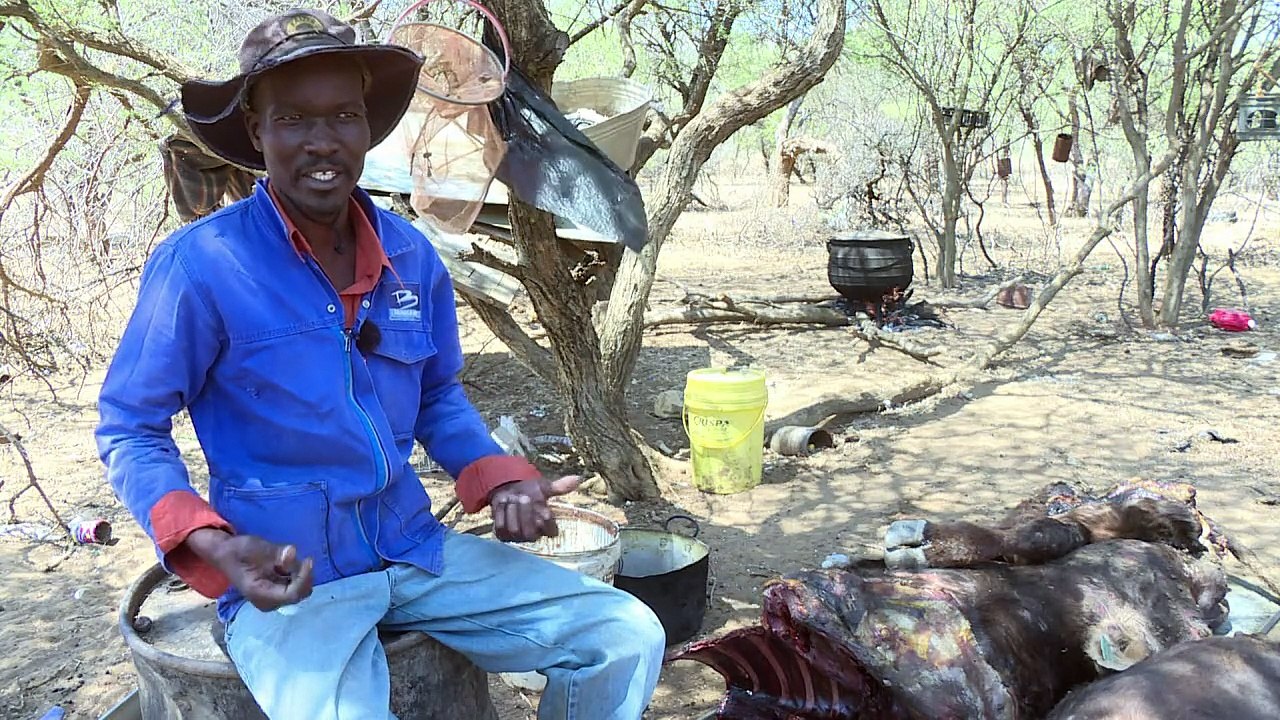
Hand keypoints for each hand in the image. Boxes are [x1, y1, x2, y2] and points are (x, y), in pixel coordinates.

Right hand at [186, 529, 313, 610]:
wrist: (224, 554)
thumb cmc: (238, 551)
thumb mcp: (257, 547)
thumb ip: (276, 552)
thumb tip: (292, 552)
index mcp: (260, 594)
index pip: (292, 594)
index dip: (304, 578)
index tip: (308, 560)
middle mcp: (267, 602)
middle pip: (299, 594)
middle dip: (302, 575)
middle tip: (297, 558)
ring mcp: (272, 599)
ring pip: (299, 590)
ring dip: (299, 574)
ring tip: (285, 560)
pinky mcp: (275, 593)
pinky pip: (294, 586)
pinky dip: (295, 574)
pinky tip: (284, 564)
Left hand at [488, 475, 581, 542]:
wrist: (509, 491)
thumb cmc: (530, 491)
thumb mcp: (544, 487)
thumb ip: (560, 486)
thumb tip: (578, 478)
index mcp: (546, 526)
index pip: (551, 532)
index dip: (547, 522)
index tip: (545, 510)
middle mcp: (533, 535)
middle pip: (529, 533)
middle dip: (525, 514)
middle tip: (523, 497)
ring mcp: (517, 537)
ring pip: (513, 529)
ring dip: (512, 510)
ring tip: (511, 496)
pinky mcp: (502, 535)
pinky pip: (500, 527)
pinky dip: (500, 512)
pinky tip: (503, 502)